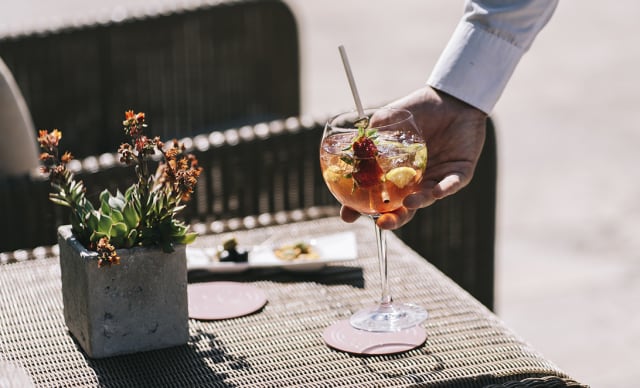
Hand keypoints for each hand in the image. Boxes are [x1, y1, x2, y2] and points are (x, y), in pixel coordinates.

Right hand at [340, 86, 486, 228]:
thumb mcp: (387, 121)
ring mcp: (437, 178)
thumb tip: (350, 153)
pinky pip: (452, 184)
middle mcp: (416, 180)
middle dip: (393, 219)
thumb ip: (370, 138)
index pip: (377, 196)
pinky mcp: (459, 172)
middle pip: (403, 208)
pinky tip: (437, 192)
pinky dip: (445, 189)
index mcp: (396, 172)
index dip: (362, 208)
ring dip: (417, 204)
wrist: (450, 97)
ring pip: (427, 198)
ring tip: (407, 204)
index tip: (347, 216)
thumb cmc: (418, 109)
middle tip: (381, 223)